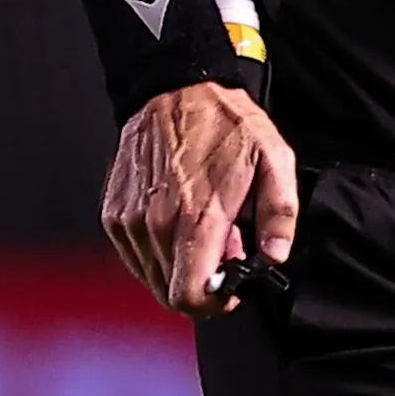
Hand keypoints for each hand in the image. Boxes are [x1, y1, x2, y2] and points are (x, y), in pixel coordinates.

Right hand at [101, 82, 298, 317]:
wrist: (176, 91)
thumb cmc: (226, 125)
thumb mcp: (274, 160)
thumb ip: (280, 215)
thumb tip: (274, 255)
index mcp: (196, 218)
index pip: (188, 297)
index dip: (213, 303)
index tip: (229, 288)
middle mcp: (155, 226)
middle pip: (170, 293)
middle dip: (201, 284)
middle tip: (224, 253)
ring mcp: (129, 222)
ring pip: (151, 277)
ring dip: (179, 269)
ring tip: (203, 233)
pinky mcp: (114, 215)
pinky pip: (134, 256)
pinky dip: (157, 253)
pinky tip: (178, 225)